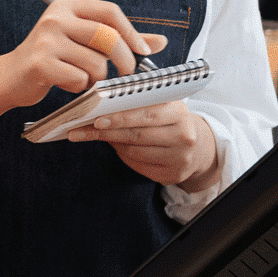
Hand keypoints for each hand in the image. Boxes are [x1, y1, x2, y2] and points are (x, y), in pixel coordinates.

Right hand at [0, 0, 169, 109]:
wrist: (8, 77)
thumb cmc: (50, 60)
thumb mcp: (83, 44)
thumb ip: (119, 40)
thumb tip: (160, 40)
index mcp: (66, 8)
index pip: (109, 11)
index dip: (131, 31)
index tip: (144, 50)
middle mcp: (55, 19)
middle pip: (107, 36)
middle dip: (124, 59)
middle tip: (125, 73)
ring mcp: (46, 41)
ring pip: (95, 63)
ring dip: (97, 79)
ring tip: (84, 80)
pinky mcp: (40, 64)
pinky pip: (79, 79)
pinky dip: (79, 88)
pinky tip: (67, 85)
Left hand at [68, 100, 219, 188]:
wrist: (197, 146)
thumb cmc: (169, 120)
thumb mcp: (160, 104)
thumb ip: (136, 101)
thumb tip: (99, 107)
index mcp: (179, 113)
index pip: (145, 114)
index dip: (119, 118)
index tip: (96, 120)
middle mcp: (184, 136)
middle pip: (136, 135)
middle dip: (106, 132)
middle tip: (80, 130)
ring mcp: (180, 158)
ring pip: (135, 151)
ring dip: (113, 143)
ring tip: (98, 135)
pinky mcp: (173, 175)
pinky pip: (139, 165)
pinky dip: (124, 156)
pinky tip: (119, 147)